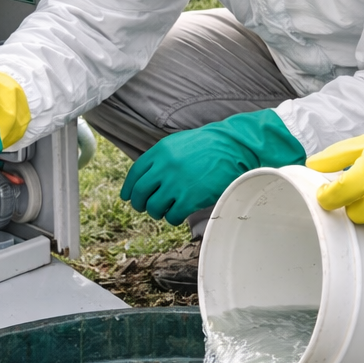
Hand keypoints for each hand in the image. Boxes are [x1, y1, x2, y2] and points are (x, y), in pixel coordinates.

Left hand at [120, 109, 304, 224]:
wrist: (235, 148)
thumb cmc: (209, 146)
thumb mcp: (179, 143)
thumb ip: (161, 158)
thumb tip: (146, 177)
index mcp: (161, 151)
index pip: (135, 174)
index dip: (129, 188)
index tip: (128, 196)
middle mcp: (165, 167)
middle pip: (140, 192)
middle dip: (139, 203)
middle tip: (144, 207)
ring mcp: (177, 184)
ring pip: (153, 207)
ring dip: (156, 212)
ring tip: (162, 211)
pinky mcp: (190, 199)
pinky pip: (171, 216)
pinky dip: (172, 218)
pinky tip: (177, 215)